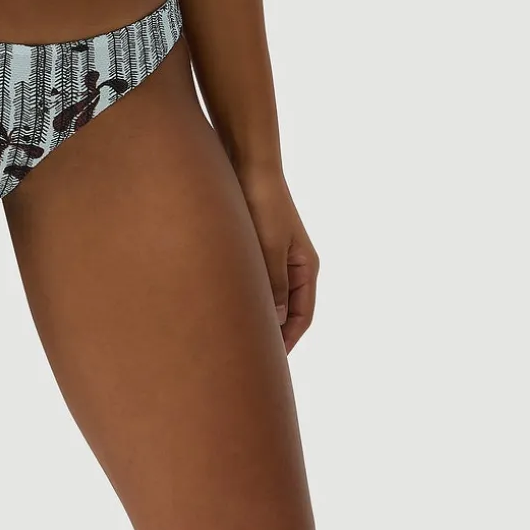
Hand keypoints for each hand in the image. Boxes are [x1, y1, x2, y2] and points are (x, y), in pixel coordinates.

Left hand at [239, 167, 319, 351]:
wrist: (248, 166)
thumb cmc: (262, 204)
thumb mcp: (269, 247)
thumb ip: (273, 284)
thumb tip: (276, 321)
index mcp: (305, 267)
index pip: (302, 315)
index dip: (289, 340)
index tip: (272, 363)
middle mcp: (293, 265)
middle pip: (286, 311)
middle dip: (272, 334)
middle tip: (252, 359)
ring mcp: (274, 257)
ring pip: (268, 298)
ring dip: (257, 317)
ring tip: (236, 339)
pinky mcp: (255, 250)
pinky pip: (254, 283)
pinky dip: (245, 299)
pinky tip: (225, 309)